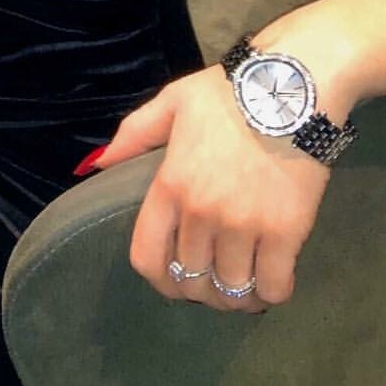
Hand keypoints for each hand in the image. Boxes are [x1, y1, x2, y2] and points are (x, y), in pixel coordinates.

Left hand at [75, 64, 333, 312]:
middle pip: (191, 279)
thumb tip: (96, 163)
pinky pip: (272, 287)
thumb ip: (133, 135)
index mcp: (170, 186)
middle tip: (213, 276)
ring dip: (234, 295)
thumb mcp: (172, 103)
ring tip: (241, 283)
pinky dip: (270, 293)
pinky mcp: (284, 233)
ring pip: (231, 289)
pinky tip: (270, 280)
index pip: (148, 257)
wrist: (289, 90)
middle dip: (200, 286)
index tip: (173, 278)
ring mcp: (243, 226)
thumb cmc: (228, 95)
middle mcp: (201, 213)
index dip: (159, 279)